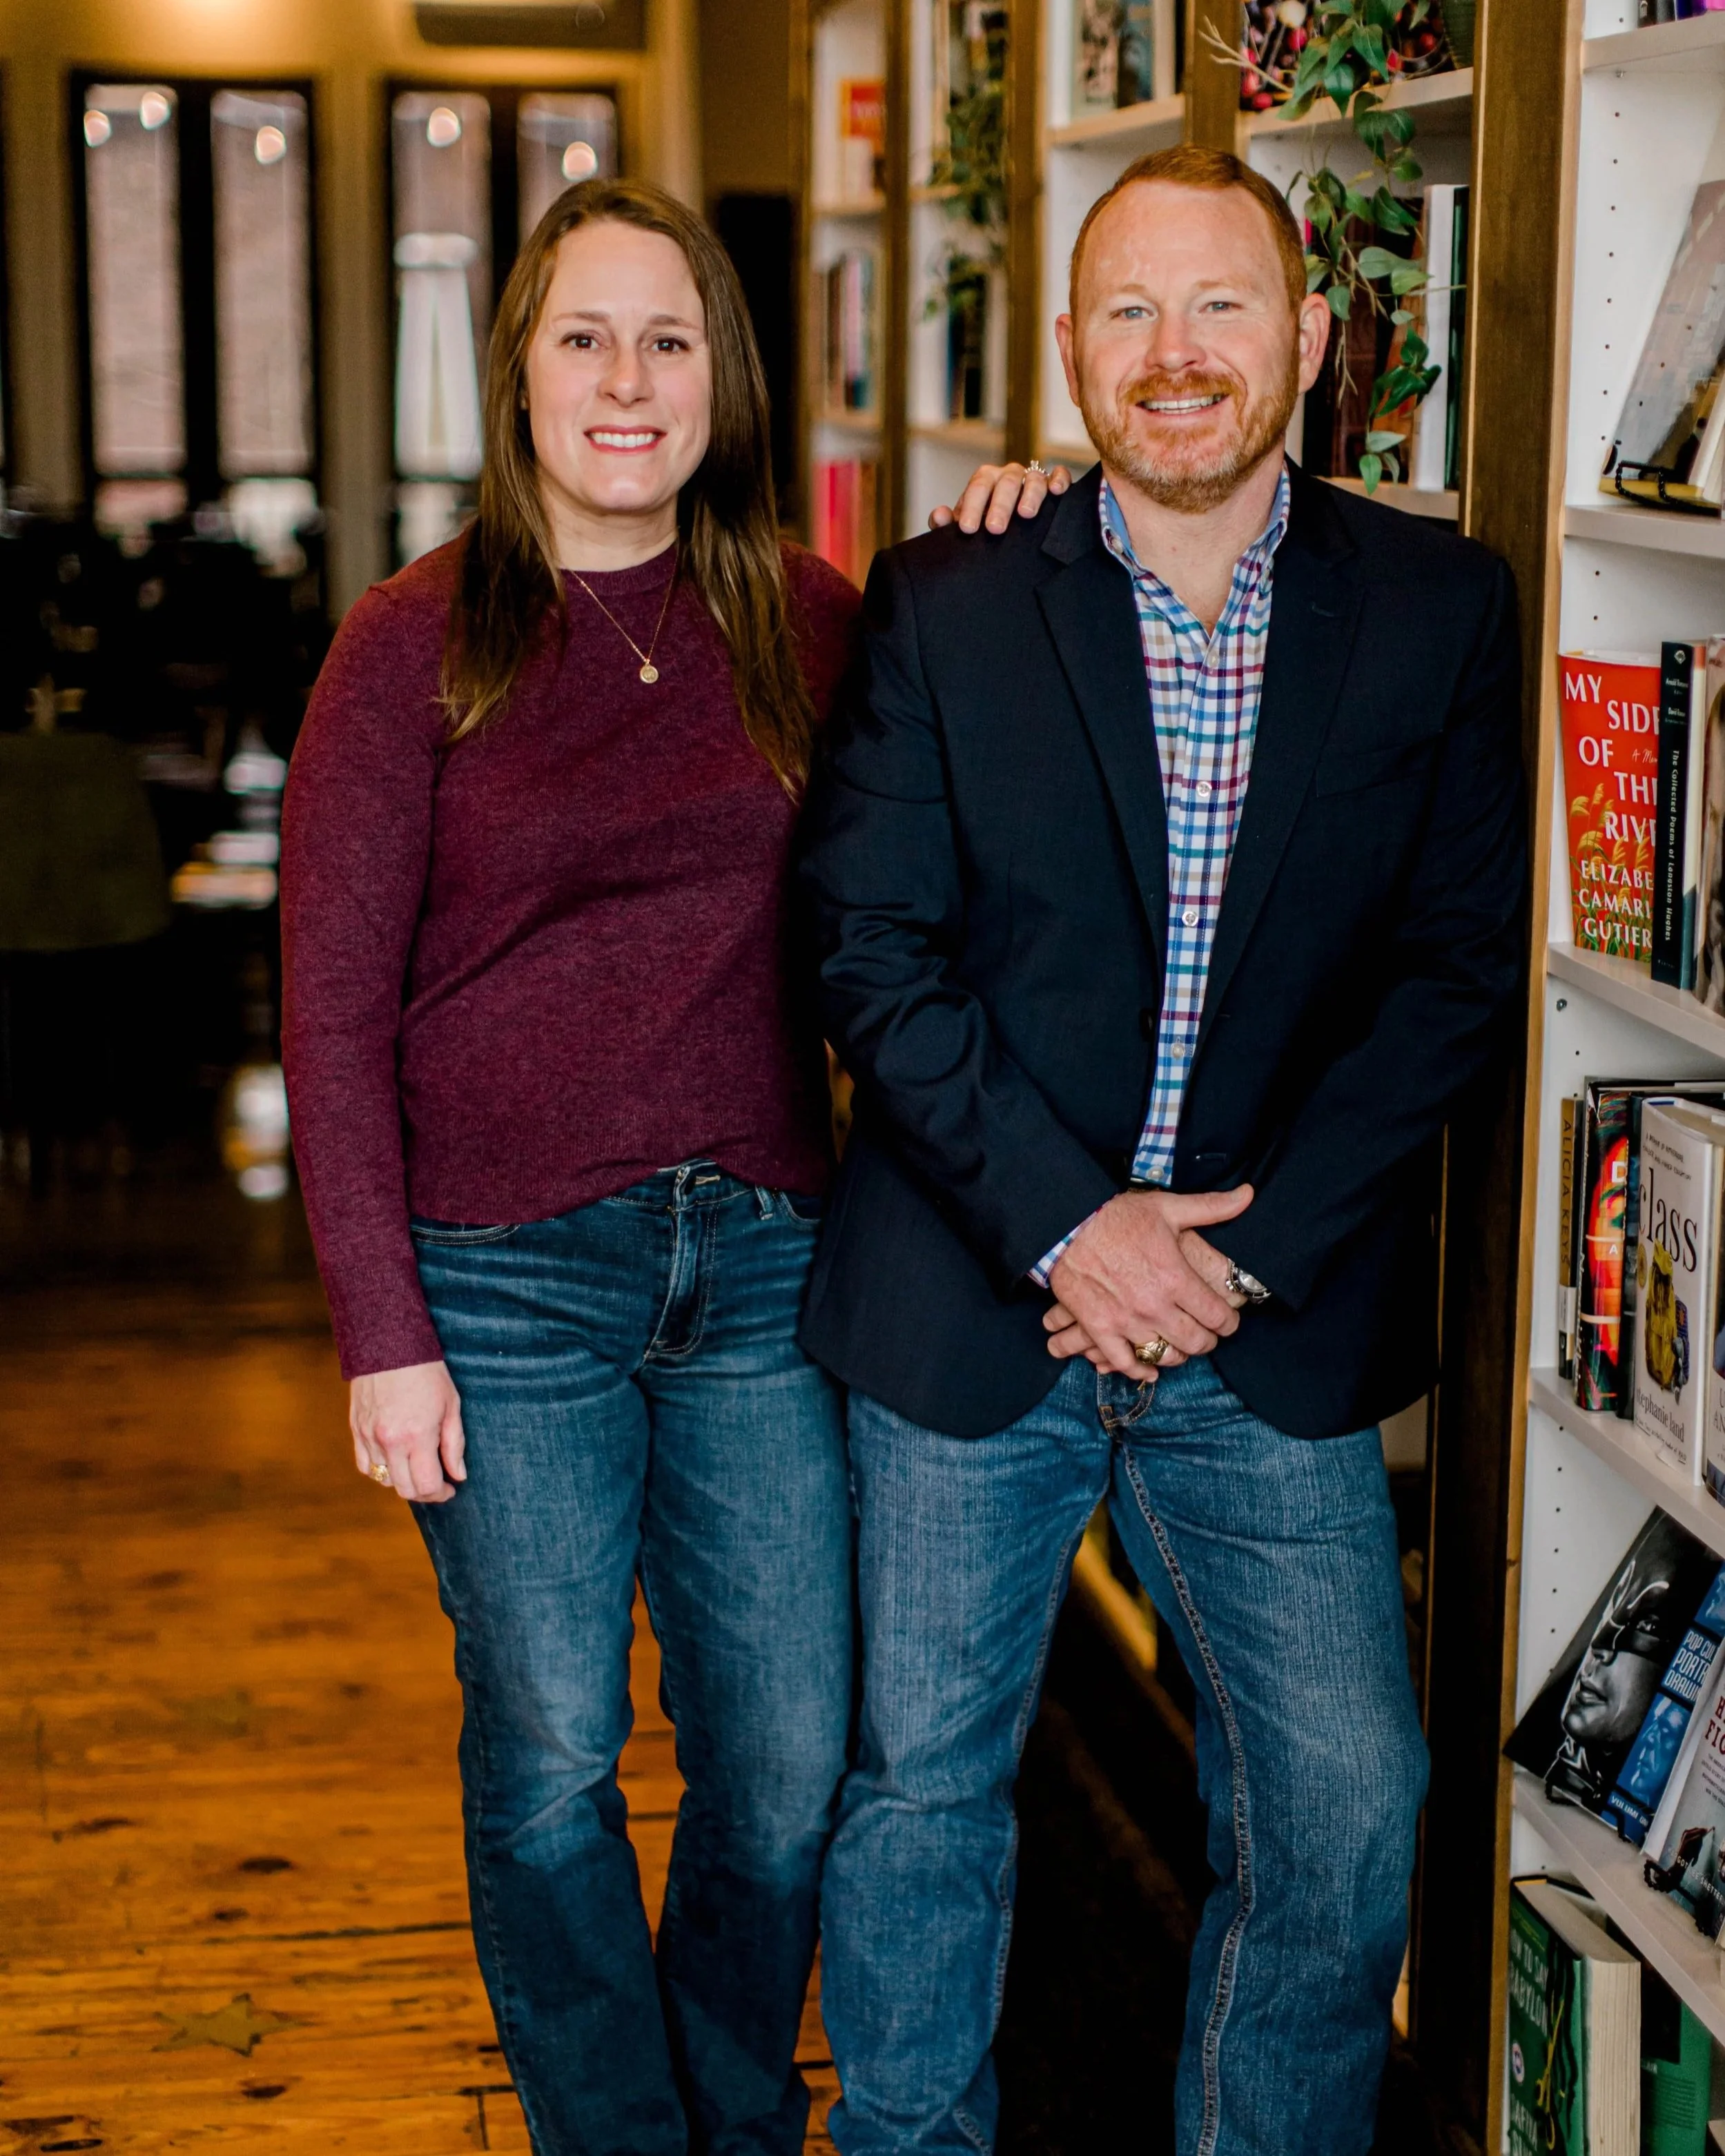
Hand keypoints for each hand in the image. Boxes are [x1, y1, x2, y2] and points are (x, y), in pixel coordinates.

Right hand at [350, 1359, 465, 1503]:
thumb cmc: (427, 1372)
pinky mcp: (355, 1429)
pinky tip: (394, 1461)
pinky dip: (379, 1470)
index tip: (450, 1488)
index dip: (441, 1493)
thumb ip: (454, 1444)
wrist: (389, 1343)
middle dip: (424, 1492)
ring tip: (416, 1468)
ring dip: (402, 1481)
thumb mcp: (451, 1405)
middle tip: (436, 1483)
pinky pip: (364, 1465)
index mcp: (417, 1436)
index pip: (427, 1485)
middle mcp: (389, 1441)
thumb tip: (458, 1475)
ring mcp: (368, 1436)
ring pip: (383, 1479)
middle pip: (404, 1489)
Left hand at [929, 460, 1072, 534]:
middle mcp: (1008, 476)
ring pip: (1033, 478)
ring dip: (1030, 495)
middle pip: (1005, 483)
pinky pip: (1059, 474)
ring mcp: (1032, 478)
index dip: (973, 507)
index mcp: (985, 481)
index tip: (969, 529)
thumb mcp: (967, 524)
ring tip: (1026, 515)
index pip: (978, 488)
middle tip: (995, 529)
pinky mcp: (1054, 483)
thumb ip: (949, 523)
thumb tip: (939, 516)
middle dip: (1000, 506)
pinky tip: (1057, 492)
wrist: (1012, 526)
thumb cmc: (986, 524)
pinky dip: (1059, 480)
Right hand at [1043, 1186, 1254, 1378]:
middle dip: (1208, 1340)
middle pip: (1196, 1342)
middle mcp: (1154, 1305)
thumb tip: (1248, 1195)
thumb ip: (1212, 1207)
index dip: (1229, 1323)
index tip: (1228, 1321)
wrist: (1066, 1225)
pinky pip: (1125, 1363)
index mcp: (1175, 1278)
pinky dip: (1140, 1372)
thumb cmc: (1117, 1215)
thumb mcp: (1167, 1207)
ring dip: (1178, 1355)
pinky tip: (1150, 1371)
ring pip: (1165, 1356)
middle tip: (1207, 1333)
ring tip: (1180, 1346)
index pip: (1217, 1317)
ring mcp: (1126, 1321)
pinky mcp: (1099, 1328)